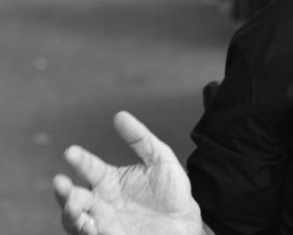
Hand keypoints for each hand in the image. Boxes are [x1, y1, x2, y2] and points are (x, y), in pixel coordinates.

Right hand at [53, 111, 203, 234]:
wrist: (185, 222)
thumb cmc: (171, 192)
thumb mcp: (160, 159)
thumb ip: (141, 138)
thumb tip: (119, 115)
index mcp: (109, 180)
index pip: (88, 167)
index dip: (79, 160)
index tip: (72, 151)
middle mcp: (101, 201)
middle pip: (73, 196)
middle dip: (64, 191)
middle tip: (60, 182)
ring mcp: (104, 221)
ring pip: (75, 219)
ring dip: (70, 212)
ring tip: (72, 204)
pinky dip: (86, 230)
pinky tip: (89, 224)